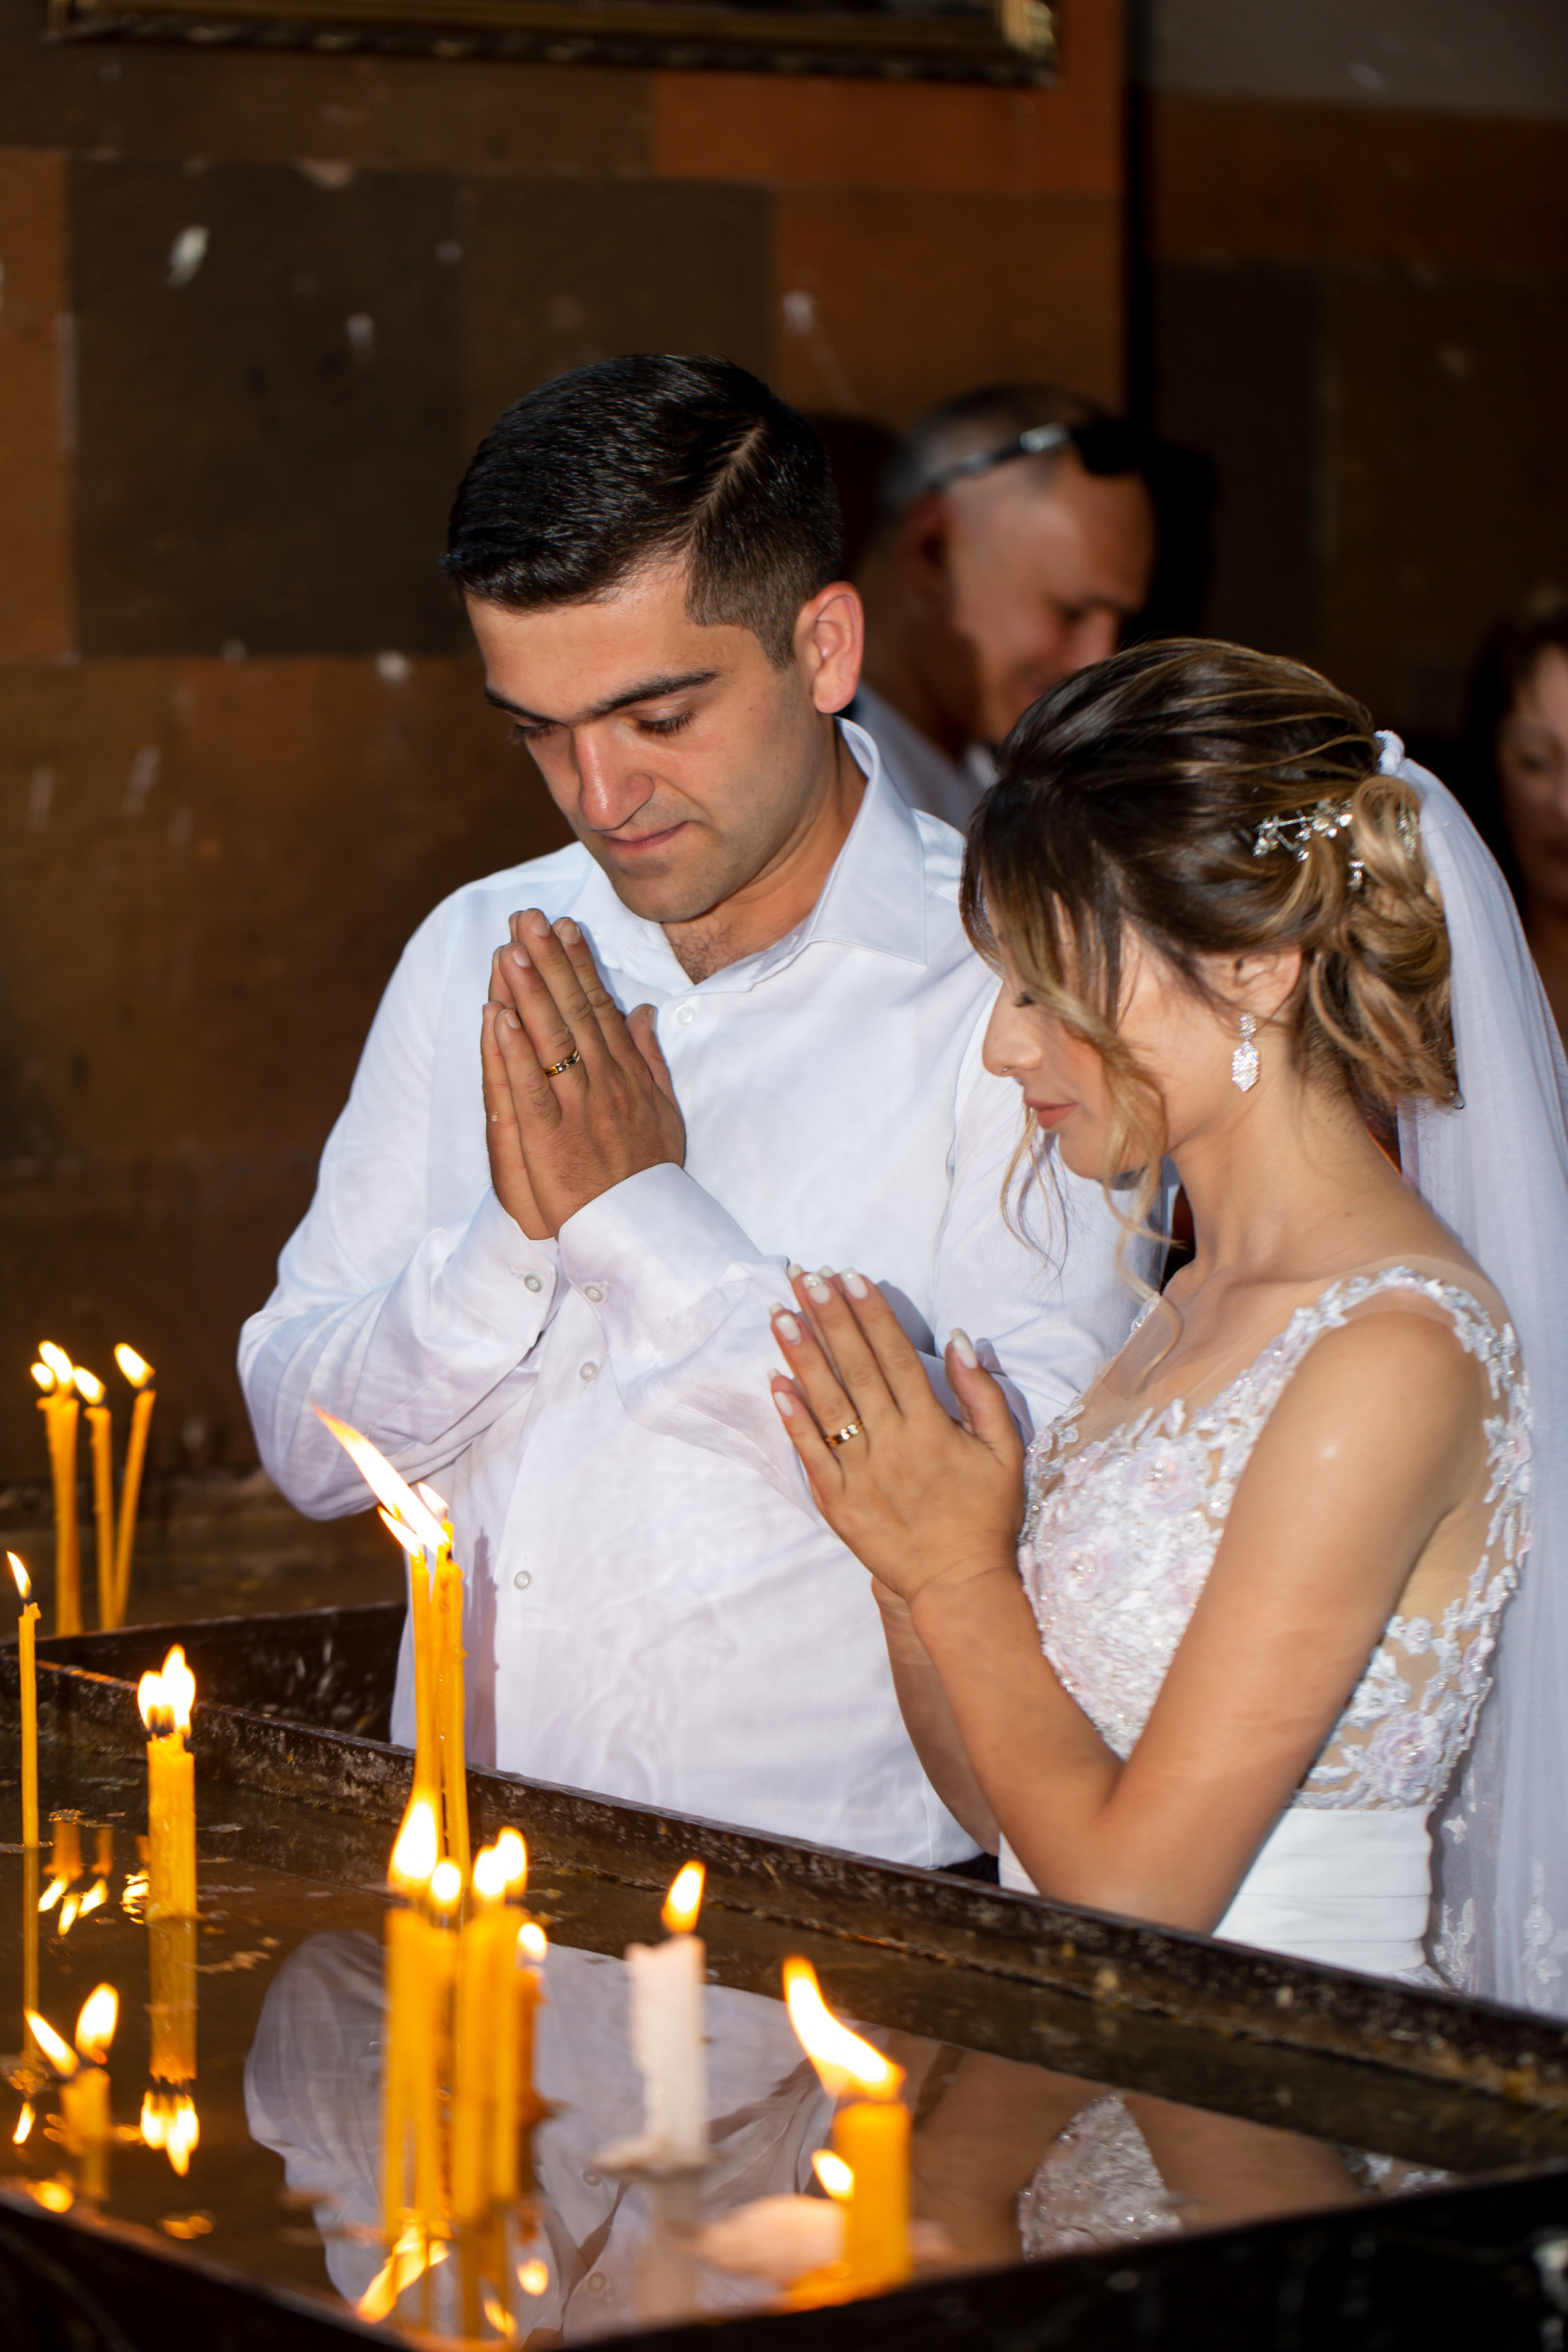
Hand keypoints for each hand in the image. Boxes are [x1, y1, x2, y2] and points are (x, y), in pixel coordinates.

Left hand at [482, 910, 684, 1237]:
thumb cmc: (651, 1174)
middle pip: (573, 1012)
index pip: (600, 1008)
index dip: (580, 965)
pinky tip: (498, 1016)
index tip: (565, 926)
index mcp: (627, 1074)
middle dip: (550, 961)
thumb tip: (642, 1010)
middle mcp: (604, 1083)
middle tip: (529, 917)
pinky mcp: (550, 1139)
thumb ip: (649, 1057)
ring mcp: (577, 1109)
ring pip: (550, 1040)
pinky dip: (513, 1052)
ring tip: (511, 949)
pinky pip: (529, 1088)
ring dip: (528, 991)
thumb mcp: (664, 1110)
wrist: (644, 1230)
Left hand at [770, 1270, 1024, 1607]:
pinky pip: (809, 1454)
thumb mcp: (1005, 1451)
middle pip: (855, 1368)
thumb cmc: (986, 1515)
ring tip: (779, 1314)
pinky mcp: (838, 1502)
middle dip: (829, 1318)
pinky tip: (775, 1382)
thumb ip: (983, 1393)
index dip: (869, 1313)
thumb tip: (960, 1340)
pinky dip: (792, 1418)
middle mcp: (892, 1442)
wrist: (960, 1584)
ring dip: (802, 1356)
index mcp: (931, 1426)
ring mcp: (860, 1473)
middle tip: (804, 1278)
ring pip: (826, 1403)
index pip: (894, 1355)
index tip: (847, 1276)